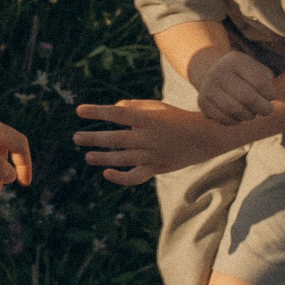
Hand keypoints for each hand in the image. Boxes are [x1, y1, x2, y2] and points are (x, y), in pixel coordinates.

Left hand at [72, 99, 229, 184]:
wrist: (208, 137)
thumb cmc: (179, 119)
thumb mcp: (158, 107)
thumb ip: (134, 106)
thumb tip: (114, 107)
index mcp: (148, 119)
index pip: (118, 113)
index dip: (98, 112)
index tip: (79, 110)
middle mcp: (149, 137)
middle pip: (116, 139)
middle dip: (94, 139)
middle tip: (76, 138)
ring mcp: (152, 154)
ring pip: (122, 158)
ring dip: (102, 158)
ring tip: (88, 156)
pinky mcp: (157, 168)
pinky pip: (135, 177)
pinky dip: (120, 177)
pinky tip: (106, 173)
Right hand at [189, 48, 276, 125]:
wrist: (213, 74)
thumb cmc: (244, 75)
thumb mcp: (257, 71)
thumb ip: (267, 82)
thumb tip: (266, 98)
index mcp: (235, 60)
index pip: (260, 82)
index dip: (270, 94)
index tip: (270, 96)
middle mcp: (218, 71)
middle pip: (247, 97)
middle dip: (262, 108)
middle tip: (266, 110)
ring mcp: (208, 87)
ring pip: (235, 110)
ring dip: (248, 115)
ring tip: (251, 112)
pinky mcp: (202, 102)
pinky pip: (223, 118)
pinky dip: (235, 121)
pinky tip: (238, 116)